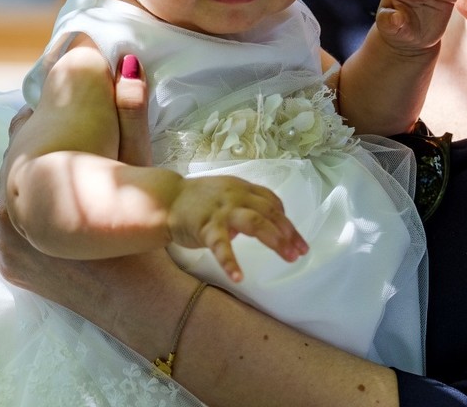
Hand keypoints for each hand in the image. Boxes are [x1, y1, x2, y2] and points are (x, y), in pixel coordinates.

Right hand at [168, 175, 308, 283]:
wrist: (167, 199)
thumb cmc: (199, 200)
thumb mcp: (228, 194)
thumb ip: (247, 205)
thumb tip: (267, 225)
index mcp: (243, 188)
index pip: (273, 203)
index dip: (287, 222)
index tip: (299, 241)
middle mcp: (237, 196)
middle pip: (270, 213)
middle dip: (288, 233)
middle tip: (300, 252)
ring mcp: (222, 211)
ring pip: (255, 222)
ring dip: (275, 240)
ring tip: (288, 258)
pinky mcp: (206, 226)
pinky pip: (221, 245)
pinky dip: (231, 262)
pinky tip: (239, 277)